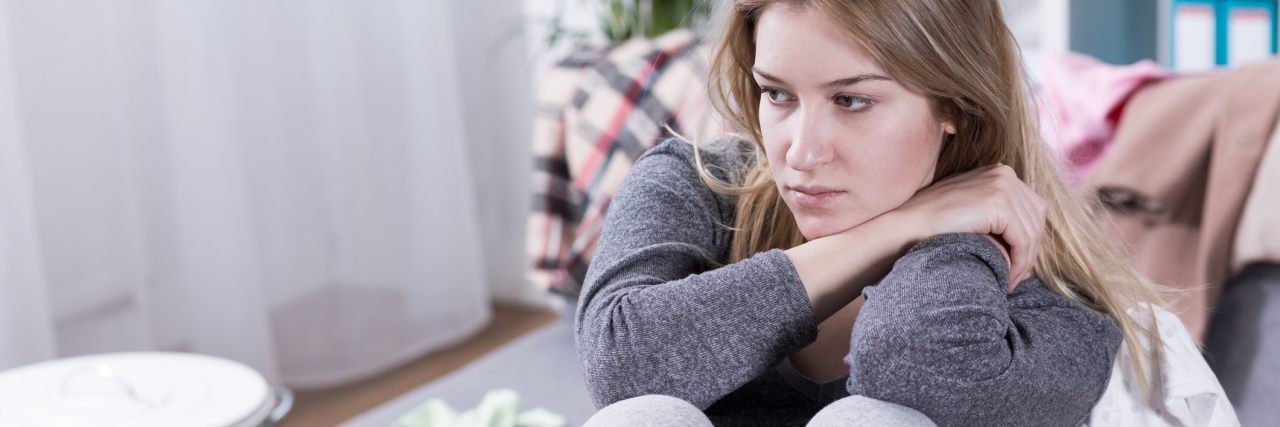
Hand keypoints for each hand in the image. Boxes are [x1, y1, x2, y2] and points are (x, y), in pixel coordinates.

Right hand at [891, 164, 1046, 291]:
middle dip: (1031, 250)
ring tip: (1011, 281)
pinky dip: (1020, 262)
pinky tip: (1008, 278)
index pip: (1031, 209)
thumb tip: (1025, 242)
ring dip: (1026, 261)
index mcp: (998, 172)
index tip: (1017, 265)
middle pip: (1037, 218)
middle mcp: (1004, 173)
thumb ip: (996, 215)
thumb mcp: (970, 211)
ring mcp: (1002, 185)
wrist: (905, 227)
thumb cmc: (932, 226)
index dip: (1028, 239)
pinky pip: (1023, 240)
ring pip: (1033, 231)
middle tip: (1017, 277)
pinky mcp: (998, 204)